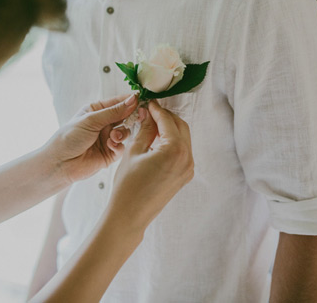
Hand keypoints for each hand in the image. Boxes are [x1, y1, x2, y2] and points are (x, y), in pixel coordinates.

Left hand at [45, 94, 138, 182]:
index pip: (118, 102)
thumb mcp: (91, 120)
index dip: (130, 100)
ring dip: (122, 133)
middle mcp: (103, 123)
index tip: (142, 99)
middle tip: (138, 116)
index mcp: (97, 110)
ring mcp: (107, 138)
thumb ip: (114, 111)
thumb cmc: (69, 137)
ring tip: (113, 136)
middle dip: (131, 117)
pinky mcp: (110, 153)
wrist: (60, 163)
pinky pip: (122, 147)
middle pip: (125, 116)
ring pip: (125, 132)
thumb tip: (133, 99)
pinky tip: (110, 145)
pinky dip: (118, 145)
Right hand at [107, 100, 194, 231]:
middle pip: (180, 126)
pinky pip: (182, 152)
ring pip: (183, 138)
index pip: (168, 121)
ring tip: (151, 126)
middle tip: (149, 113)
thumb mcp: (134, 151)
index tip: (148, 103)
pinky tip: (156, 141)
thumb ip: (145, 129)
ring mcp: (188, 169)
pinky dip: (171, 142)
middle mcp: (187, 159)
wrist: (131, 214)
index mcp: (175, 150)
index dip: (157, 109)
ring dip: (169, 129)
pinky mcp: (184, 176)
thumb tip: (148, 114)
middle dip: (166, 117)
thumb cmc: (128, 185)